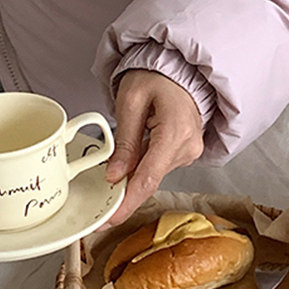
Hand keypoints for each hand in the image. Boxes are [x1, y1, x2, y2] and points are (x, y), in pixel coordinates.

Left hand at [105, 69, 203, 225]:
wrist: (178, 68)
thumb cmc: (156, 76)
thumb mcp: (131, 101)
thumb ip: (125, 140)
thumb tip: (115, 175)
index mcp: (175, 132)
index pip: (149, 177)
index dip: (127, 202)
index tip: (109, 219)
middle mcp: (188, 146)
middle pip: (150, 179)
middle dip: (124, 193)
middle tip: (99, 206)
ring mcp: (190, 151)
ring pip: (154, 174)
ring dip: (132, 177)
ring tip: (112, 170)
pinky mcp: (186, 151)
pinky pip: (159, 166)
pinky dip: (142, 168)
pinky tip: (129, 162)